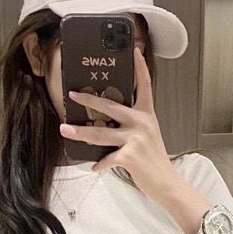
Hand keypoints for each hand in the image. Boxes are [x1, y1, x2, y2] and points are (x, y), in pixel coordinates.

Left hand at [60, 46, 180, 203]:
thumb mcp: (147, 136)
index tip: (134, 50)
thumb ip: (131, 125)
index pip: (144, 86)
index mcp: (147, 115)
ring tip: (65, 130)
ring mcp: (136, 138)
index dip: (139, 67)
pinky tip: (94, 167)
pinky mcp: (130, 156)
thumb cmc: (154, 160)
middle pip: (110, 106)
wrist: (167, 183)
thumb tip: (105, 122)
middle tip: (72, 95)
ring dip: (80, 132)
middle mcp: (142, 123)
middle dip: (89, 100)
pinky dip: (99, 164)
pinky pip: (107, 158)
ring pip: (101, 132)